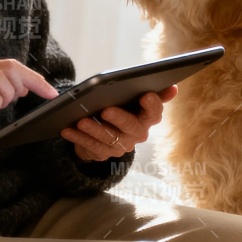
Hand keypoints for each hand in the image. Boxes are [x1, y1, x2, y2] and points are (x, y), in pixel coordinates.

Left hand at [62, 85, 176, 161]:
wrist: (106, 133)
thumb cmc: (123, 108)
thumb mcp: (136, 99)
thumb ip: (154, 93)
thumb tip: (173, 87)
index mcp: (147, 118)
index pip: (155, 112)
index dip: (152, 105)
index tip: (146, 95)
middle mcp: (137, 134)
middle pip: (131, 127)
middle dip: (119, 119)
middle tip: (106, 110)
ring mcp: (120, 146)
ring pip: (108, 138)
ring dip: (94, 130)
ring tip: (81, 120)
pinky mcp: (103, 154)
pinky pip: (90, 147)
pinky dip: (78, 137)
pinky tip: (67, 129)